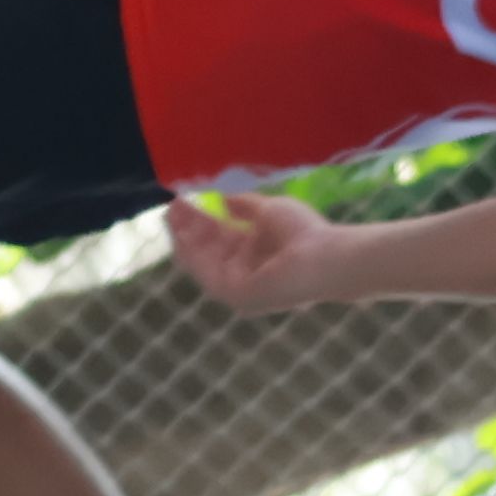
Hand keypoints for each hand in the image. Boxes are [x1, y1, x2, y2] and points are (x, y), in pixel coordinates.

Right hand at [166, 191, 353, 313]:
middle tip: (170, 207)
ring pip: (203, 261)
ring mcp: (238, 285)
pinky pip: (206, 273)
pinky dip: (192, 255)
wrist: (325, 257)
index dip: (200, 219)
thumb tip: (223, 200)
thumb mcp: (269, 211)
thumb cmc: (305, 233)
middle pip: (207, 249)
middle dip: (187, 228)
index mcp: (254, 252)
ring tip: (171, 216)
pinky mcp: (235, 294)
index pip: (219, 235)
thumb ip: (245, 207)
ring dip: (185, 239)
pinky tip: (181, 235)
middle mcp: (243, 270)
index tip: (182, 201)